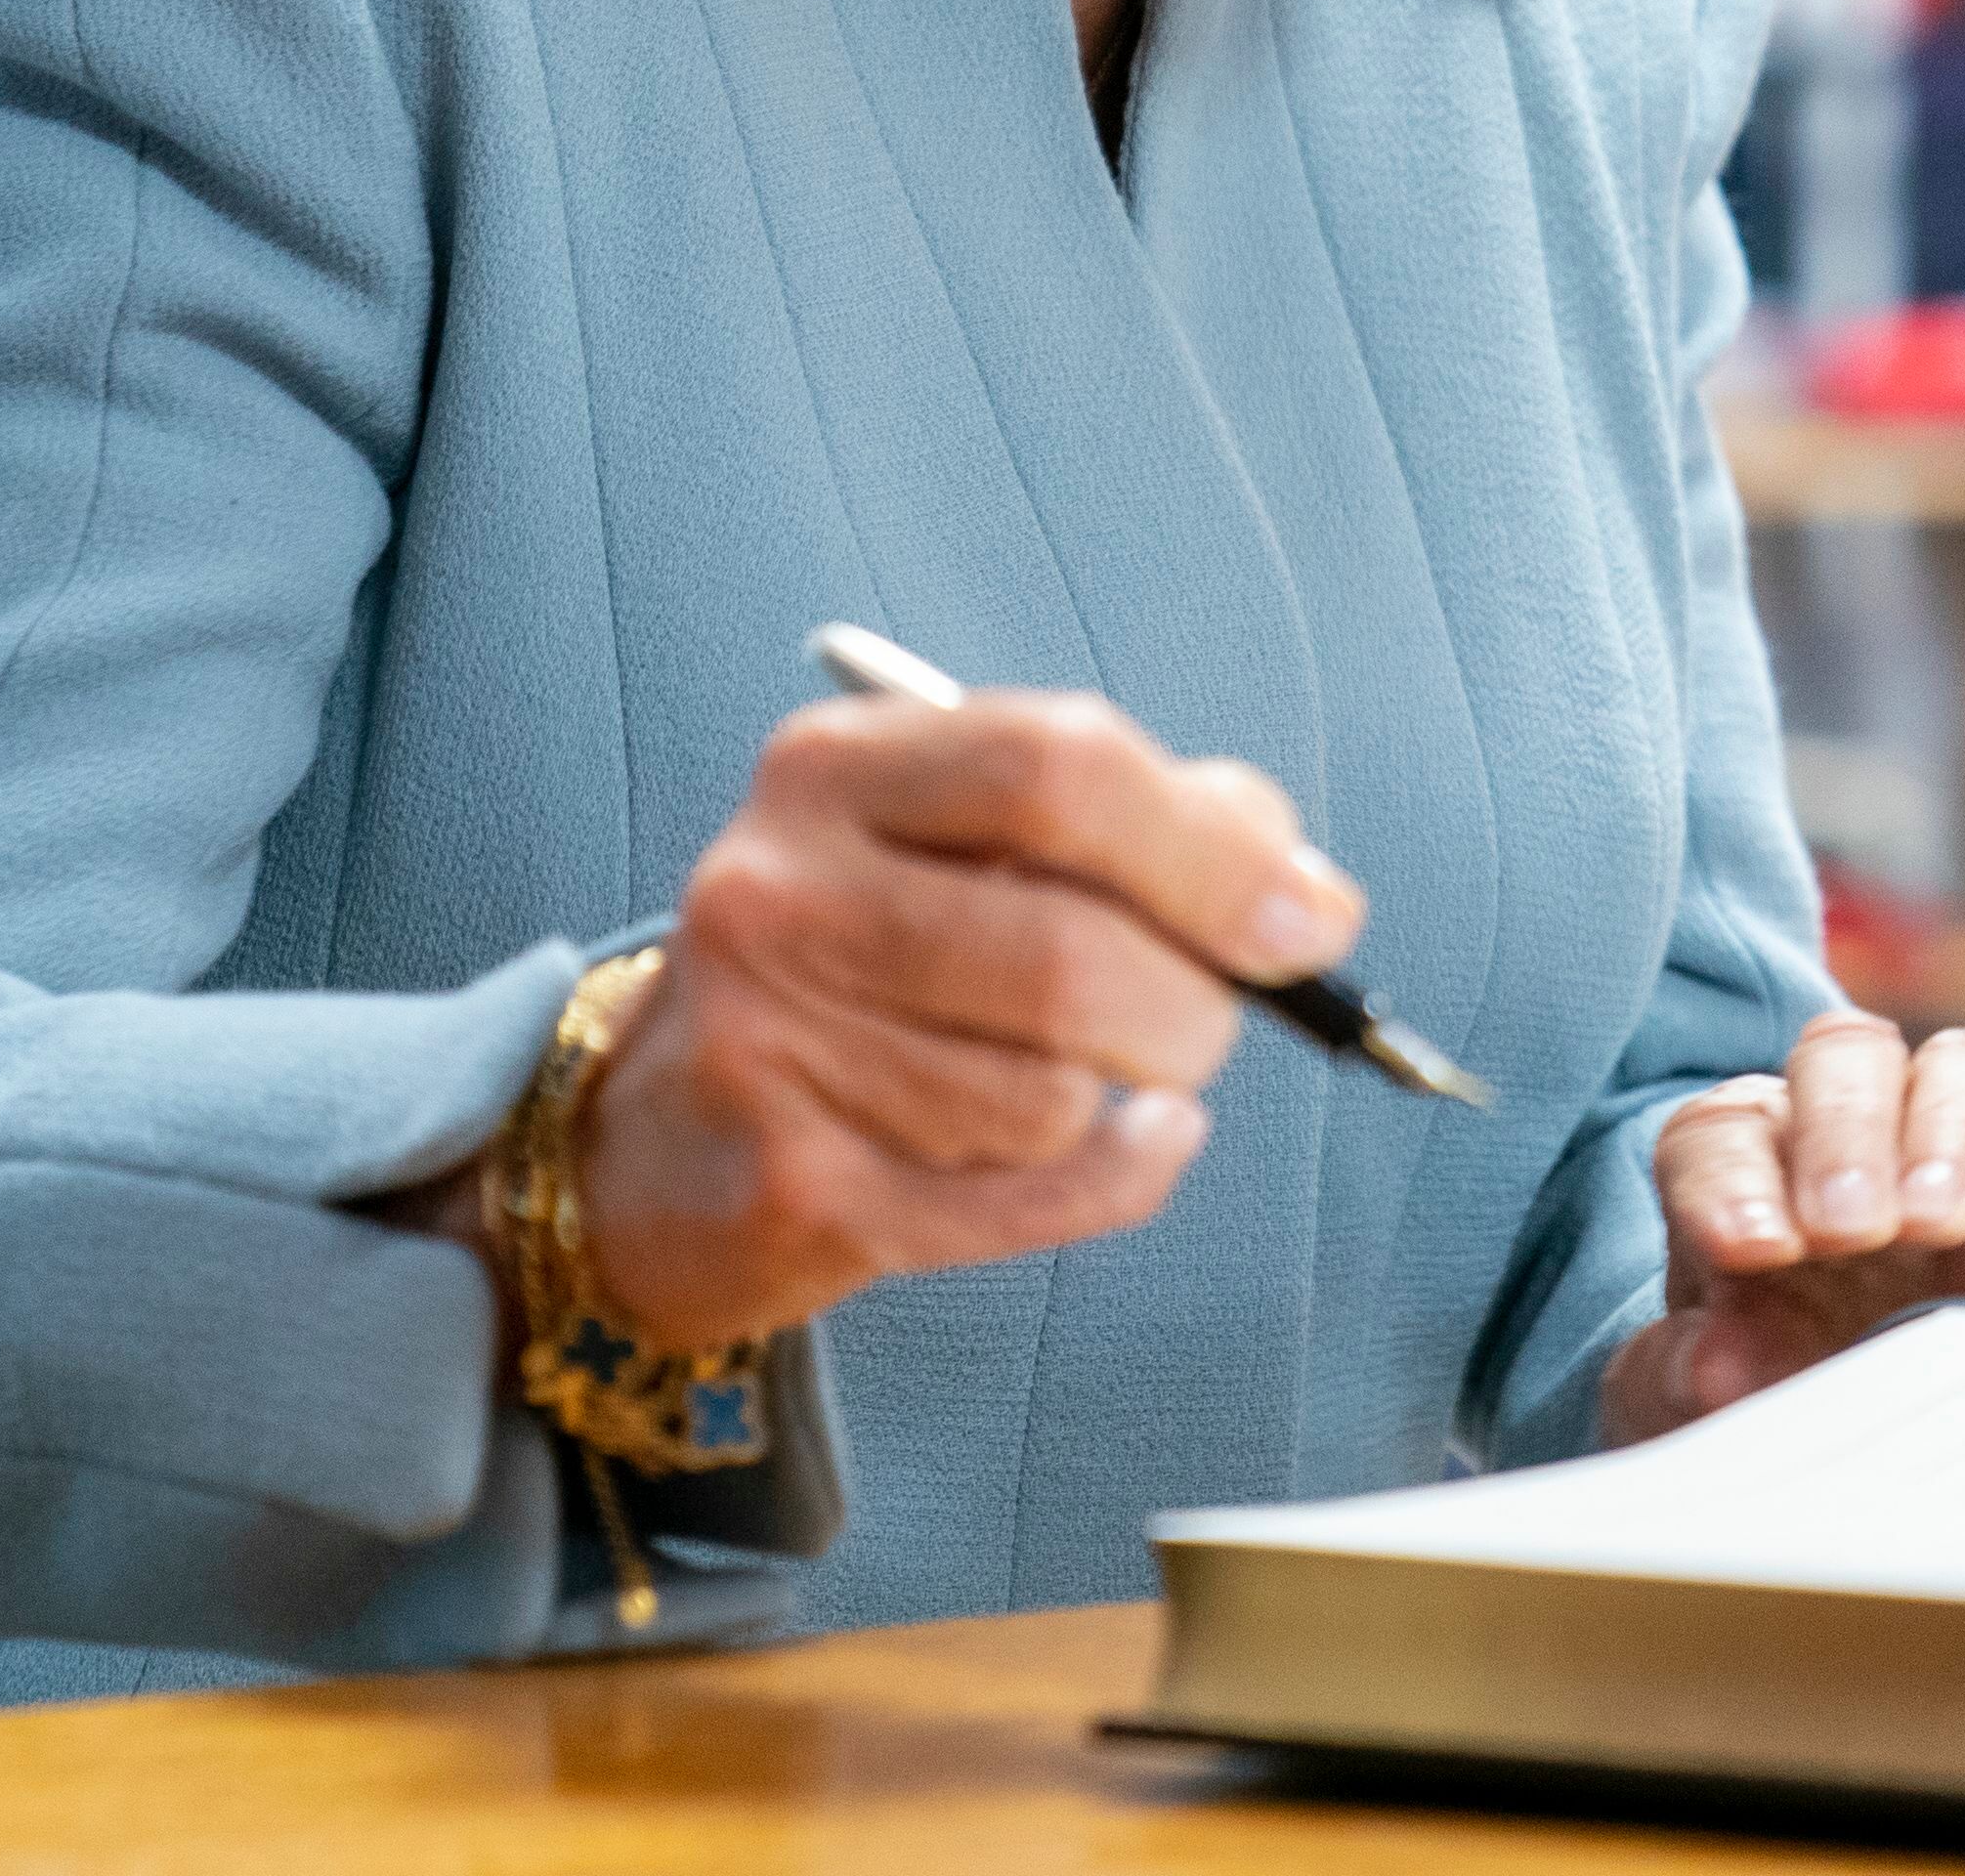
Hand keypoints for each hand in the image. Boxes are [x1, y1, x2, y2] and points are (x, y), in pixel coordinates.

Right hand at [556, 688, 1362, 1349]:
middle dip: (1192, 1006)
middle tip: (1206, 1023)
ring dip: (1124, 1098)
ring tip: (1086, 1079)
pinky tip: (1117, 1144)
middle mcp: (781, 890)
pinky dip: (1116, 1176)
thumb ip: (1146, 828)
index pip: (1060, 767)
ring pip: (1055, 1092)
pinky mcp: (790, 1187)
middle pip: (1072, 952)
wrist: (656, 1142)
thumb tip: (1305, 893)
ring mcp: (770, 1042)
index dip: (1214, 850)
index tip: (1308, 918)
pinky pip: (1033, 1197)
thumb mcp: (969, 846)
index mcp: (838, 767)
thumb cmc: (867, 970)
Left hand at [1598, 1013, 1964, 1446]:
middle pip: (1842, 1055)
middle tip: (1847, 1230)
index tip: (1751, 1248)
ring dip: (1944, 1129)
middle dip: (1840, 1129)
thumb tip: (1714, 1364)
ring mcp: (1961, 1180)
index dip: (1729, 1175)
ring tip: (1932, 1224)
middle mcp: (1853, 1151)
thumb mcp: (1696, 1407)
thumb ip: (1681, 1377)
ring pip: (1962, 1067)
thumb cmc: (1764, 1414)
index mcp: (1749, 1180)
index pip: (1721, 1131)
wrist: (1877, 1485)